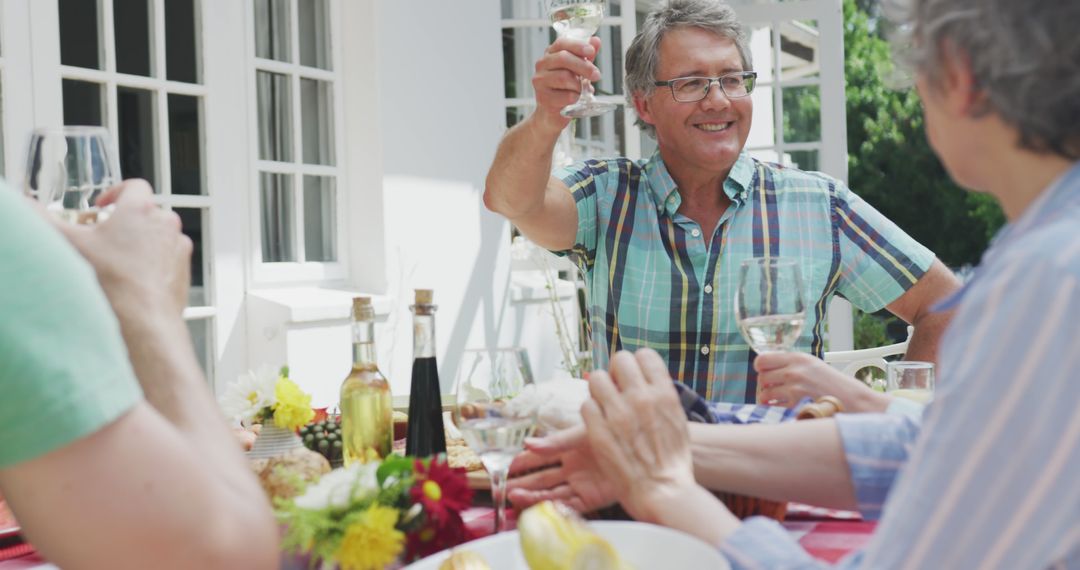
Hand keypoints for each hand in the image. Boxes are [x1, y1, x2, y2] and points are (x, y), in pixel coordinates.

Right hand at [52, 179, 191, 319]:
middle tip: (104, 237)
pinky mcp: (184, 271)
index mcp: (142, 210)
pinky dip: (152, 264)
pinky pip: (167, 260)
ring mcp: (178, 248)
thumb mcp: (71, 245)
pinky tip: (133, 279)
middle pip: (145, 213)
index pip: (134, 186)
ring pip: (158, 236)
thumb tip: (35, 211)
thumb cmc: (114, 282)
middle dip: (125, 221)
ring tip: (117, 260)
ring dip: (141, 243)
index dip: (115, 193)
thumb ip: (48, 222)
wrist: (144, 320)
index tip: (102, 205)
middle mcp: (166, 225)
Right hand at [507, 425, 617, 513]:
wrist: (641, 443)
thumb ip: (556, 441)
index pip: (539, 457)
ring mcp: (582, 483)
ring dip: (533, 496)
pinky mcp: (593, 497)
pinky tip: (540, 507)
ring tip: (514, 497)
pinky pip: (570, 505)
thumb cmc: (613, 430)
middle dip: (523, 484)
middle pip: (542, 479)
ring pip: (552, 493)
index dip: (522, 463)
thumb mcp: (582, 432)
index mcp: (569, 449)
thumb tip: (527, 443)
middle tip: (503, 489)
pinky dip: (555, 507)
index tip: (504, 466)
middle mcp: (573, 468)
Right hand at [531, 36, 602, 129]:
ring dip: (579, 84)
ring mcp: (540, 82)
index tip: (591, 52)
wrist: (551, 114)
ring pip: (564, 77)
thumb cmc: (565, 89)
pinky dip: (575, 97)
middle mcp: (542, 65)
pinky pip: (565, 96)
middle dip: (583, 66)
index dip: (578, 46)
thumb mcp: (578, 71)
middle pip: (563, 58)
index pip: (562, 43)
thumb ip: (586, 56)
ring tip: (581, 90)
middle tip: (596, 75)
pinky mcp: (543, 98)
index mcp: (550, 54)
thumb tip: (596, 40)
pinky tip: (575, 99)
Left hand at [581, 349, 697, 522]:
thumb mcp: (676, 420)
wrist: (663, 491)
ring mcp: (617, 414)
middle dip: (615, 372)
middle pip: (619, 360)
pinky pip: (586, 405)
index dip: (636, 365)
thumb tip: (646, 380)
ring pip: (596, 379)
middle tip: (615, 388)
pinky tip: (599, 425)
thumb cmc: (672, 460)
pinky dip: (591, 413)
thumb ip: (660, 396)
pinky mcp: (597, 431)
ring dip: (599, 390)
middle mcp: (640, 398)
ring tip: (604, 406)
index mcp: (663, 393)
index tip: (633, 377)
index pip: (644, 355)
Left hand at [754, 352, 889, 412]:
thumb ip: (793, 366)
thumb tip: (769, 370)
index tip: (766, 375)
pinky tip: (781, 409)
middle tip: (771, 392)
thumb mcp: (814, 367)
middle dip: (764, 386)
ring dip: (767, 399)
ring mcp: (795, 386)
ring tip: (774, 402)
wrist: (855, 402)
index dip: (761, 369)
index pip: (762, 359)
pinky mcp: (797, 403)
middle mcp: (794, 369)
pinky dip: (774, 409)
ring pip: (764, 393)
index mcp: (798, 358)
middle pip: (761, 377)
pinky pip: (773, 407)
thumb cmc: (835, 387)